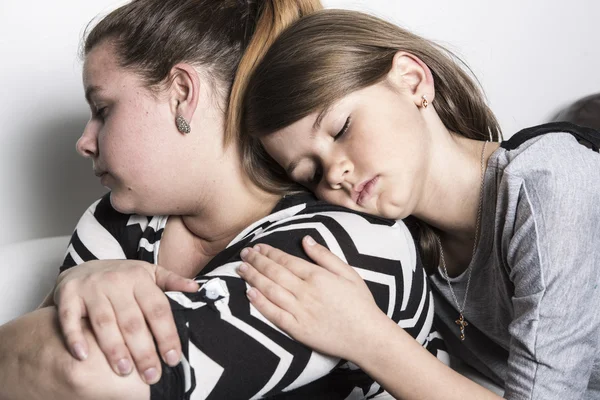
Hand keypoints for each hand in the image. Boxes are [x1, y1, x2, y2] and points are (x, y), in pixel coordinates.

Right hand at [54, 260, 198, 383]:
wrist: (83, 267)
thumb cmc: (122, 277)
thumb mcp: (149, 273)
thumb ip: (172, 281)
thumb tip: (196, 288)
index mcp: (140, 278)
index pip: (157, 309)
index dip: (167, 335)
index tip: (173, 359)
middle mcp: (116, 281)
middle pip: (132, 320)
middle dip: (143, 350)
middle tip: (151, 375)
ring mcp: (91, 287)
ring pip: (104, 321)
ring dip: (114, 348)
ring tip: (124, 370)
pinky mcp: (68, 294)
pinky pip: (70, 318)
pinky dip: (75, 337)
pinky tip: (83, 356)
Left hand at [237, 236, 386, 361]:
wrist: (367, 337)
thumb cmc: (360, 304)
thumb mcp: (348, 273)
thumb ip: (325, 256)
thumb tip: (306, 239)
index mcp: (317, 276)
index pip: (286, 260)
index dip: (269, 252)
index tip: (257, 246)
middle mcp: (305, 292)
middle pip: (274, 272)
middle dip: (256, 261)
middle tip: (244, 253)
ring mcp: (300, 311)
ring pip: (270, 290)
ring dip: (253, 278)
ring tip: (241, 269)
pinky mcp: (297, 329)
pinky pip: (273, 314)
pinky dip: (260, 303)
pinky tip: (249, 293)